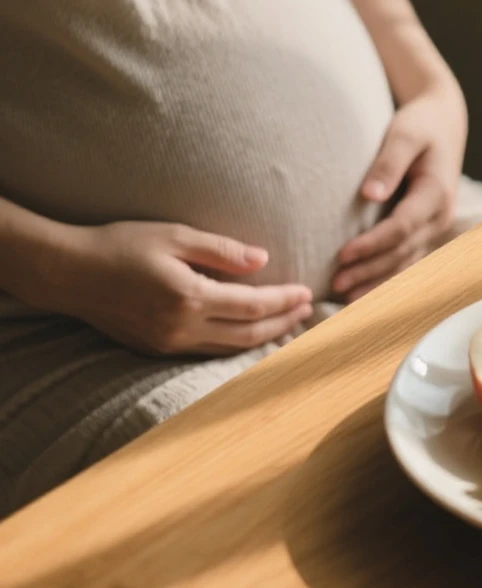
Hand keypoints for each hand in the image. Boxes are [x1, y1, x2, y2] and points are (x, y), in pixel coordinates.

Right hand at [59, 222, 313, 354]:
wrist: (68, 272)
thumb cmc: (121, 245)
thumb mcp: (174, 236)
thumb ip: (221, 250)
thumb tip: (263, 260)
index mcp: (188, 297)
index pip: (252, 305)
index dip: (284, 301)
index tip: (306, 293)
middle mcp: (181, 327)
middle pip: (248, 333)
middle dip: (283, 322)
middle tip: (307, 310)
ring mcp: (168, 343)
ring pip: (230, 348)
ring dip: (264, 337)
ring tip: (289, 323)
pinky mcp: (157, 348)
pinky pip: (208, 351)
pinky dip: (236, 344)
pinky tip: (250, 333)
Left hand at [333, 86, 466, 301]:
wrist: (444, 122)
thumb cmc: (420, 124)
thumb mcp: (404, 133)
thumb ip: (388, 163)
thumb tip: (369, 194)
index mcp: (436, 193)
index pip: (401, 228)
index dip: (372, 244)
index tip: (341, 255)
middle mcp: (440, 216)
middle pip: (402, 252)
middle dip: (369, 271)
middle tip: (335, 284)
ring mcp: (436, 226)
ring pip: (407, 263)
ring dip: (378, 282)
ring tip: (346, 298)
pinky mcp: (426, 230)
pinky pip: (407, 260)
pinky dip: (386, 277)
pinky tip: (365, 290)